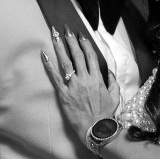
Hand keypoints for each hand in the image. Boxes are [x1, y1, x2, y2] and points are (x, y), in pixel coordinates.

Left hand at [41, 27, 120, 146]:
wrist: (95, 129)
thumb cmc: (105, 114)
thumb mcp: (115, 97)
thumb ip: (113, 82)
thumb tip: (109, 72)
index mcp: (97, 78)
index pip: (90, 56)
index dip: (85, 44)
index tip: (81, 35)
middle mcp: (85, 79)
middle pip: (77, 55)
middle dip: (71, 40)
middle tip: (66, 29)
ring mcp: (73, 86)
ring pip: (65, 62)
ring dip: (59, 47)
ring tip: (54, 35)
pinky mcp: (64, 94)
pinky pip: (55, 77)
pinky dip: (49, 65)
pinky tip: (44, 54)